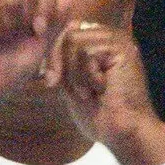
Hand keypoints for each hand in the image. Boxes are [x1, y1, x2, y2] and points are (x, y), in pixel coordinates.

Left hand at [42, 21, 164, 164]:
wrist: (122, 132)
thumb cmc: (98, 111)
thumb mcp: (68, 78)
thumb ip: (60, 57)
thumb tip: (40, 34)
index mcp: (97, 42)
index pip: (64, 32)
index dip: (53, 55)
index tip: (50, 81)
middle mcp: (109, 36)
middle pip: (66, 34)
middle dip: (60, 64)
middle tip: (77, 91)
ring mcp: (118, 40)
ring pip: (74, 41)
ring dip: (76, 73)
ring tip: (93, 90)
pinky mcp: (123, 49)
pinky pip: (87, 52)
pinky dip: (88, 75)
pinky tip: (104, 88)